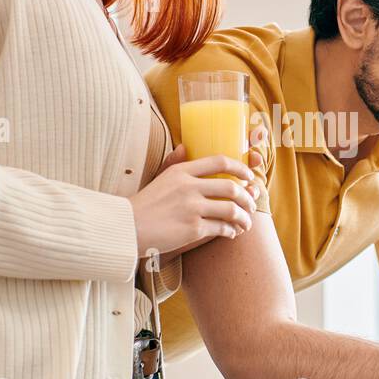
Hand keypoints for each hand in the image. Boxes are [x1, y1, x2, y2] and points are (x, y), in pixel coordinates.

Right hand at [128, 146, 259, 255]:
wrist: (127, 227)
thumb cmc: (144, 205)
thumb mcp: (159, 178)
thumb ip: (174, 162)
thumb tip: (185, 146)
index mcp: (182, 171)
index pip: (219, 161)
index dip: (240, 168)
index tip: (249, 176)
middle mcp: (189, 187)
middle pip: (231, 187)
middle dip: (247, 197)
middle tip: (251, 203)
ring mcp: (192, 208)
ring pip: (231, 209)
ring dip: (244, 217)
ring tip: (246, 223)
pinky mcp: (193, 229)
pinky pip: (221, 228)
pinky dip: (230, 231)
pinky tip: (231, 233)